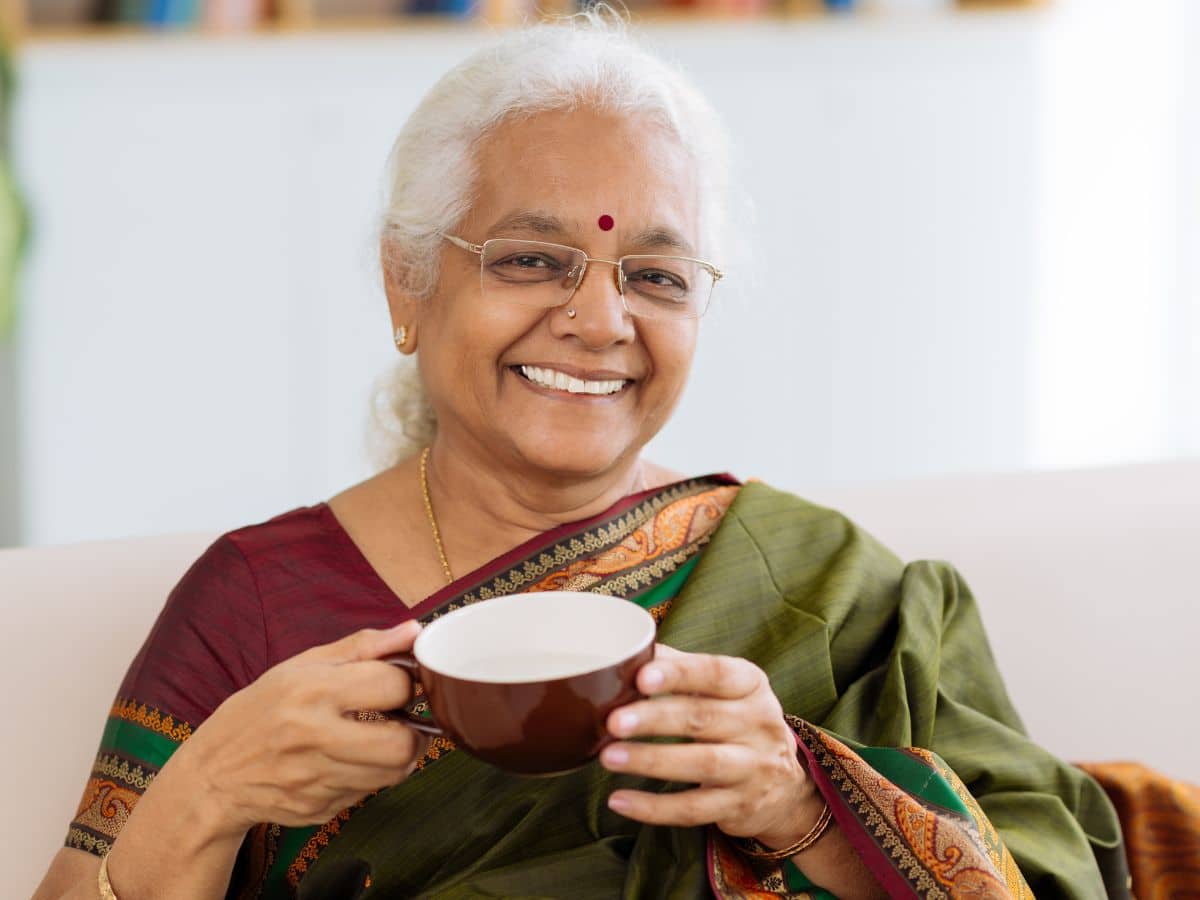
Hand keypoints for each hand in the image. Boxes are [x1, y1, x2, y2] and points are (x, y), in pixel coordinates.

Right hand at [173, 621, 428, 838]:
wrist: (212, 777)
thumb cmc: (259, 711)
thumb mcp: (301, 666)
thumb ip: (363, 647)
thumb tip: (414, 632)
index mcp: (312, 691)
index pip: (392, 686)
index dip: (407, 682)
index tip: (400, 683)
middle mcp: (314, 737)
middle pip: (402, 744)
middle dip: (413, 731)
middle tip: (402, 721)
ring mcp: (316, 780)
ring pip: (393, 774)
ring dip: (398, 756)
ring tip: (381, 740)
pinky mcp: (319, 810)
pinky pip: (368, 793)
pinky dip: (370, 777)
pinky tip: (350, 762)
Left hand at [600, 644, 819, 848]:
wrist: (784, 785)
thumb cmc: (735, 720)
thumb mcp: (723, 689)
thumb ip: (681, 668)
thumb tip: (627, 653)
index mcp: (751, 685)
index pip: (716, 674)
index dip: (679, 675)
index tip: (642, 677)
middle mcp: (759, 724)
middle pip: (703, 718)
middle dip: (655, 719)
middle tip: (613, 721)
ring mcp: (753, 768)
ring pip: (701, 763)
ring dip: (651, 760)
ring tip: (608, 757)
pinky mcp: (739, 806)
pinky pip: (693, 809)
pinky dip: (654, 807)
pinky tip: (619, 800)